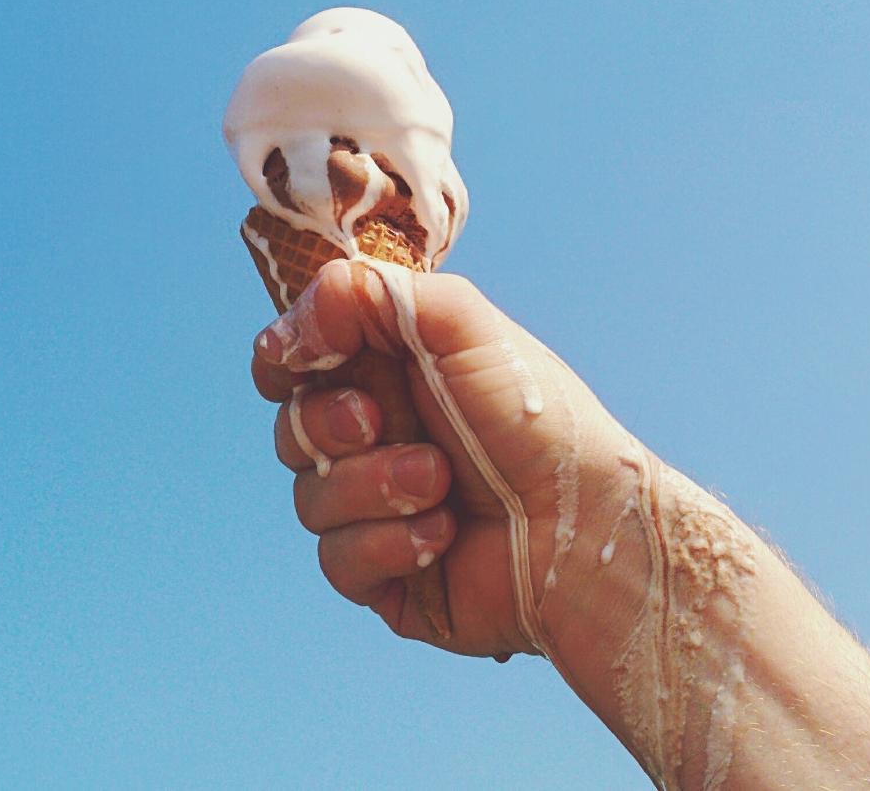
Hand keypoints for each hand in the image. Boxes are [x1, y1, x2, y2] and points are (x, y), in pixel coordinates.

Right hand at [251, 259, 650, 659]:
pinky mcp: (385, 576)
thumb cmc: (539, 419)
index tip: (303, 358)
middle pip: (291, 428)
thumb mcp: (463, 324)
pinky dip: (388, 543)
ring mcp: (378, 511)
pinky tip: (443, 535)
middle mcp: (377, 441)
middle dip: (329, 425)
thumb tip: (288, 325)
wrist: (586, 525)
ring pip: (309, 500)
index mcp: (389, 377)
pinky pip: (337, 561)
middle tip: (379, 422)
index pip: (296, 363)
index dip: (284, 359)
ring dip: (374, 487)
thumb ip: (370, 294)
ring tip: (440, 482)